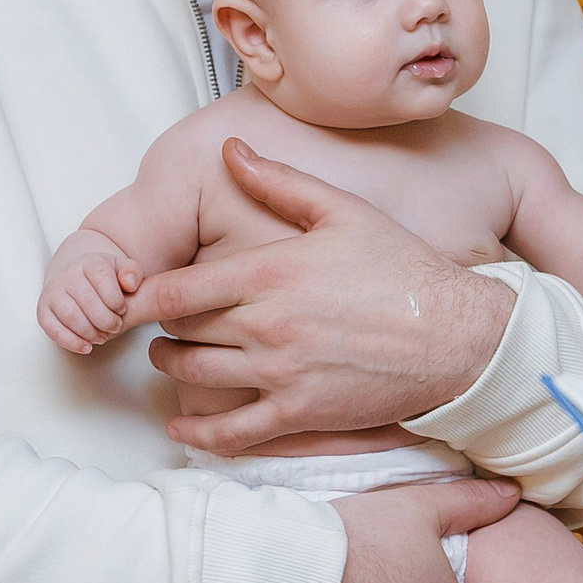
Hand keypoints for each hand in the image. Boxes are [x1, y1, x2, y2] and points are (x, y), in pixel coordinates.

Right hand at [38, 234, 142, 353]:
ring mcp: (53, 293)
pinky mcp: (43, 310)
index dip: (116, 300)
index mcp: (89, 263)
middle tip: (115, 327)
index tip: (123, 310)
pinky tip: (86, 347)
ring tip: (102, 337)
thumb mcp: (122, 269)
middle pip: (87, 301)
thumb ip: (132, 272)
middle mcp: (67, 275)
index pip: (102, 279)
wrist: (77, 279)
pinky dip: (71, 342)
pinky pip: (52, 328)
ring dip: (90, 332)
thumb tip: (130, 284)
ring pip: (70, 316)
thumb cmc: (104, 278)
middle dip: (106, 320)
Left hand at [132, 141, 514, 453]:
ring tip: (172, 359)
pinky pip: (232, 433)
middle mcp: (265, 326)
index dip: (138, 297)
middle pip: (180, 333)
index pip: (174, 290)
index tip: (126, 296)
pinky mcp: (299, 413)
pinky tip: (183, 429)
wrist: (456, 335)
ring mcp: (280, 374)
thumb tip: (229, 149)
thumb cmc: (402, 268)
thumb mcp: (342, 210)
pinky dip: (199, 434)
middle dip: (160, 329)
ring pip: (196, 378)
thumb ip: (278, 181)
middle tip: (160, 324)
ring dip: (173, 370)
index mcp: (268, 272)